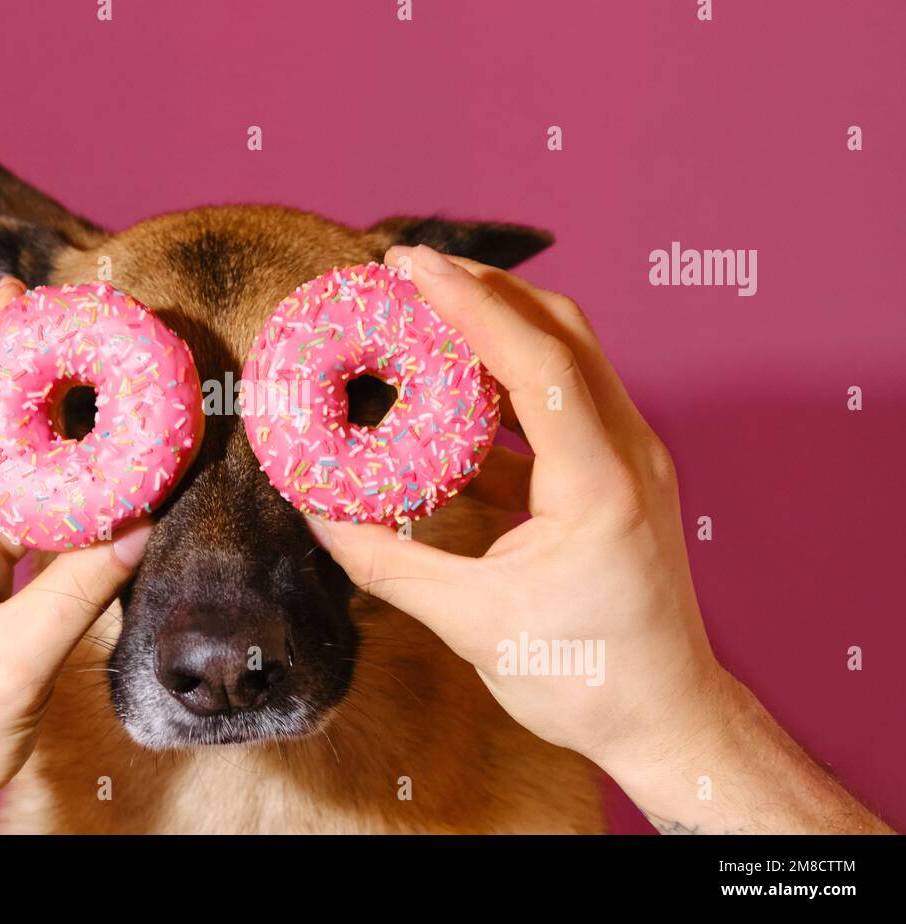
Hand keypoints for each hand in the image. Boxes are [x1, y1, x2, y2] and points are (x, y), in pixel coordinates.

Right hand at [307, 245, 889, 832]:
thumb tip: (315, 512)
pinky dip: (509, 378)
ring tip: (424, 313)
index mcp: (601, 485)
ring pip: (569, 356)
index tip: (409, 265)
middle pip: (561, 332)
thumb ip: (387, 562)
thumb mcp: (471, 624)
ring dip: (498, 325)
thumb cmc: (582, 679)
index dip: (470, 305)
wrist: (666, 717)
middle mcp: (629, 454)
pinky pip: (564, 400)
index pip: (537, 362)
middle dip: (483, 289)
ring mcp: (632, 459)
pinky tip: (453, 388)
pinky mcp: (619, 474)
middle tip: (407, 271)